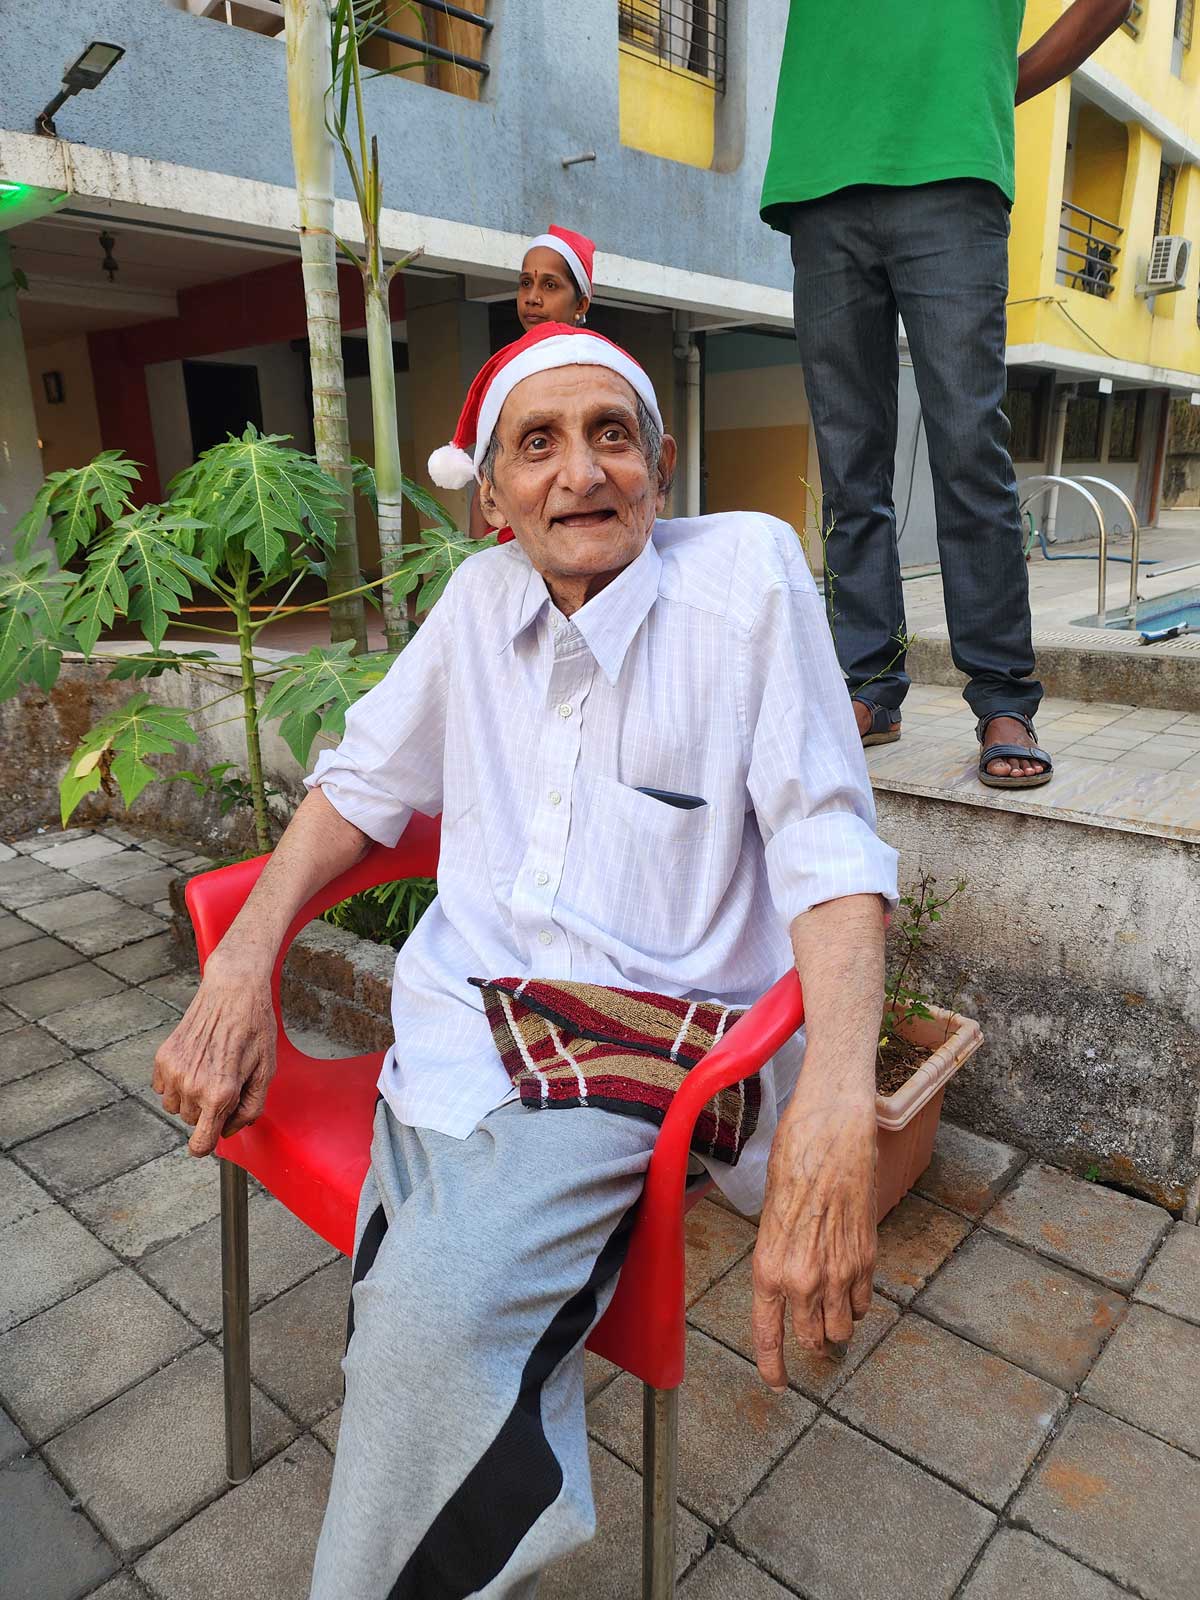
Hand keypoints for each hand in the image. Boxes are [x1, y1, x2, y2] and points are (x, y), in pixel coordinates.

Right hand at [152, 963, 275, 1157]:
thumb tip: (230, 1130)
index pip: (201, 1143)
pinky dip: (176, 1082)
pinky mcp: (163, 1057)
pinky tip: (195, 1062)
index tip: (207, 1141)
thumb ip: (251, 1108)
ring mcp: (174, 1071)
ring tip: (210, 1071)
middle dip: (208, 1110)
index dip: (206, 1146)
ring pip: (176, 1107)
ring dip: (190, 1098)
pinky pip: (163, 1089)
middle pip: (192, 1122)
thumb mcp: (266, 1071)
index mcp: (221, 1093)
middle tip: (225, 1082)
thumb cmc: (254, 1028)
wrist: (233, 990)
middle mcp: (193, 1086)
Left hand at [750, 1086, 876, 1388]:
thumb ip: (777, 1255)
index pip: (768, 1333)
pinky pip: (863, 1302)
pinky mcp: (867, 1258)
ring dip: (836, 1328)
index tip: (777, 1383)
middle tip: (812, 1341)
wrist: (832, 1134)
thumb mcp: (768, 1214)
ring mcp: (839, 1272)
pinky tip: (851, 1290)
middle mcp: (803, 1278)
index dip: (772, 1365)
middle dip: (810, 1344)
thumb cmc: (792, 1162)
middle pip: (810, 1339)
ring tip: (832, 1316)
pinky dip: (857, 1304)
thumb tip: (783, 1279)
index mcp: (768, 1266)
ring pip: (841, 1329)